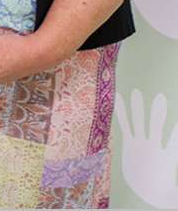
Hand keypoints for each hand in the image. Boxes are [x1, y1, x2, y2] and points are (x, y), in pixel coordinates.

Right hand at [115, 89, 177, 207]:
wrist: (148, 188)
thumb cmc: (162, 191)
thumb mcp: (171, 195)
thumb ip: (175, 197)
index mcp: (167, 157)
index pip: (174, 142)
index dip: (176, 132)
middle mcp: (154, 146)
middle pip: (156, 126)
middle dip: (158, 113)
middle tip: (161, 97)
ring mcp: (141, 143)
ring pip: (139, 122)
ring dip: (138, 108)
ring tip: (136, 93)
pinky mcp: (130, 143)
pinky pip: (125, 126)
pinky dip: (122, 113)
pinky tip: (118, 100)